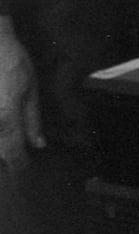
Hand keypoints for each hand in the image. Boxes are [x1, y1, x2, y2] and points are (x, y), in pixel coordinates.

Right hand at [0, 19, 42, 169]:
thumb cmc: (11, 62)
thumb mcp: (31, 88)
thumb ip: (32, 119)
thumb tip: (38, 145)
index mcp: (6, 120)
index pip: (12, 155)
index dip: (18, 166)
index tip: (23, 171)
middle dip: (3, 157)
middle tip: (13, 157)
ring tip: (6, 135)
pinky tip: (1, 120)